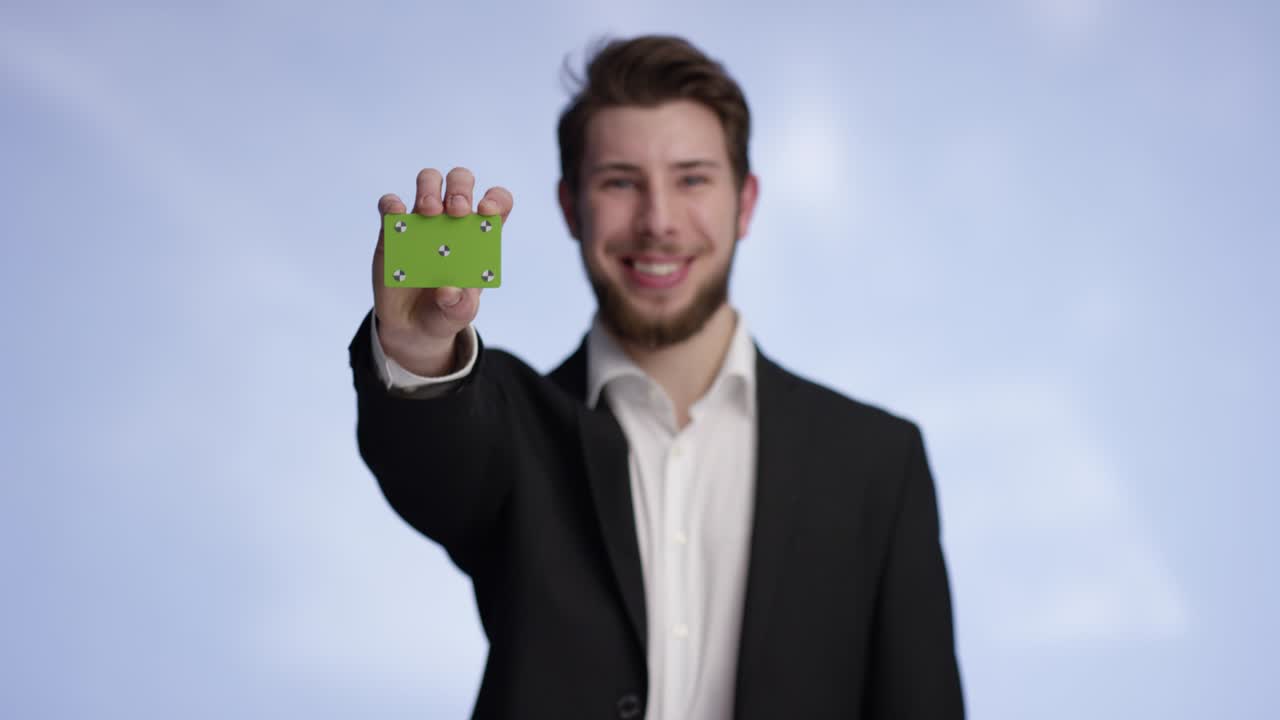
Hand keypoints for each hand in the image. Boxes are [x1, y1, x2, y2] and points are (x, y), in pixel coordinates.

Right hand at [372, 167, 513, 375]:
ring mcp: (422, 221)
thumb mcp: (459, 314)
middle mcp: (453, 221)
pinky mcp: (393, 229)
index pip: (497, 202)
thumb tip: (450, 291)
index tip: (486, 211)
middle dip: (460, 188)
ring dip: (429, 188)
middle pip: (461, 181)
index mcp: (479, 236)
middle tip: (456, 210)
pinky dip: (392, 204)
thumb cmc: (445, 312)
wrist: (411, 326)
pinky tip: (397, 216)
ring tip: (429, 212)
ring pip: (428, 180)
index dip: (496, 199)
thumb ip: (461, 305)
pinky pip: (390, 204)